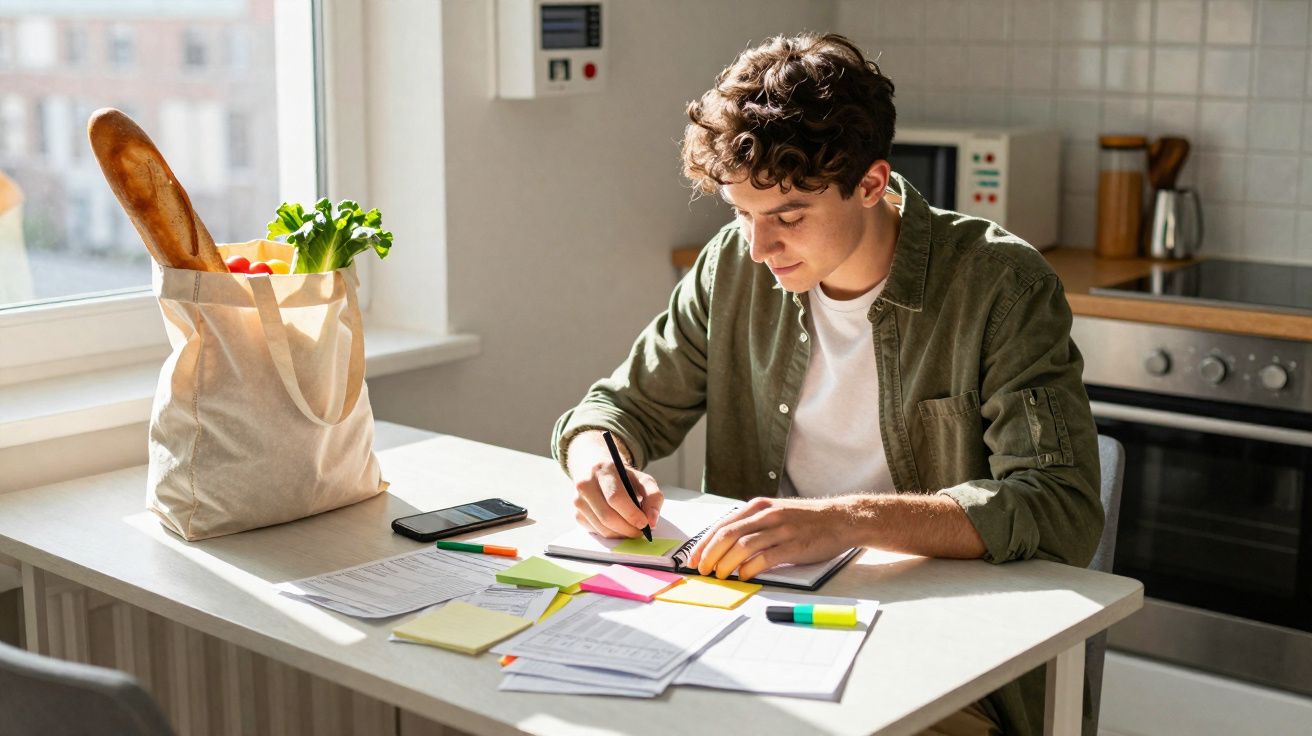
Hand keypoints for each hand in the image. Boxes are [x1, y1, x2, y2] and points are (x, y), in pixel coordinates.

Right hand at [566, 431, 663, 538]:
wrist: (596, 469)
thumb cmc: (622, 476)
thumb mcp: (642, 478)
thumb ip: (653, 496)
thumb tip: (652, 521)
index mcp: (603, 470)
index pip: (615, 497)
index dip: (631, 514)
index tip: (645, 524)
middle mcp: (586, 484)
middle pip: (607, 516)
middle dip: (627, 529)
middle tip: (640, 532)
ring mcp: (578, 500)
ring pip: (601, 527)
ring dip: (621, 534)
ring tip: (632, 529)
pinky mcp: (576, 514)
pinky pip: (596, 531)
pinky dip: (611, 533)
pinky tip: (619, 525)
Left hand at [688, 497, 855, 579]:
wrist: (840, 519)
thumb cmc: (806, 520)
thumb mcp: (775, 513)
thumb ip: (752, 525)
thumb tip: (725, 546)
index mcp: (759, 507)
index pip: (723, 525)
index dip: (705, 543)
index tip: (694, 558)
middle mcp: (767, 516)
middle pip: (728, 535)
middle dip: (710, 554)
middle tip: (702, 570)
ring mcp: (780, 530)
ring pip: (743, 546)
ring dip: (726, 563)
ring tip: (719, 575)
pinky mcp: (793, 546)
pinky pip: (765, 558)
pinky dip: (749, 568)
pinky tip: (743, 576)